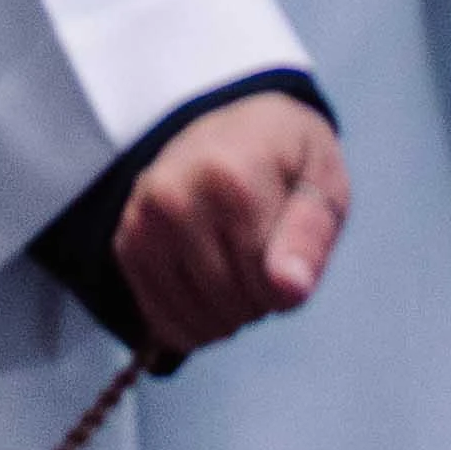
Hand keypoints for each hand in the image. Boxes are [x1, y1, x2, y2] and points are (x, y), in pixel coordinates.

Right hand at [107, 88, 348, 359]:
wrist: (233, 126)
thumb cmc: (286, 161)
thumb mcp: (323, 181)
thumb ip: (311, 235)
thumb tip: (289, 290)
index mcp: (230, 178)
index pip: (266, 284)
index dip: (289, 285)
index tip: (289, 247)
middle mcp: (175, 197)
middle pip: (230, 303)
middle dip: (258, 299)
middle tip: (264, 256)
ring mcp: (144, 221)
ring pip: (198, 317)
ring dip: (228, 315)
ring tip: (238, 268)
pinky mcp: (128, 244)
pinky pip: (163, 318)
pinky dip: (193, 323)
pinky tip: (210, 293)